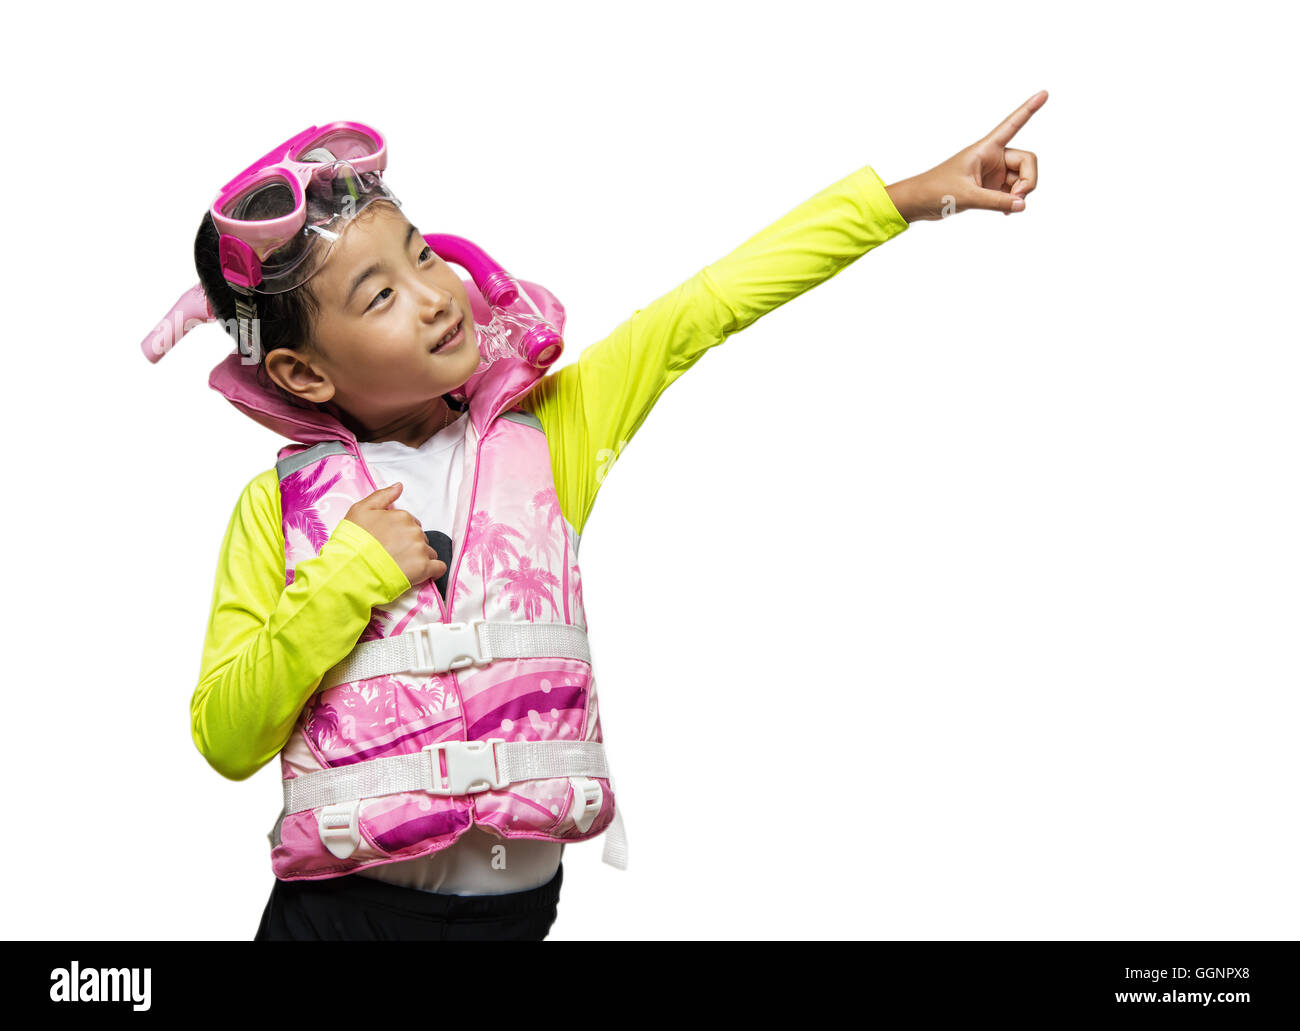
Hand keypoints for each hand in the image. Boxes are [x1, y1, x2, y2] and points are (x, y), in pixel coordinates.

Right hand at [342, 482, 446, 587]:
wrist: (353, 568)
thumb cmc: (354, 541)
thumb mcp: (361, 510)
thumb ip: (382, 495)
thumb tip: (399, 486)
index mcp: (402, 516)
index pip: (410, 523)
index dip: (401, 533)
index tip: (391, 541)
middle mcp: (414, 531)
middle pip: (420, 537)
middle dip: (411, 545)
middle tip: (395, 554)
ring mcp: (420, 549)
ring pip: (429, 552)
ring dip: (420, 558)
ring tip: (403, 566)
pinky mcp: (424, 568)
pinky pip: (439, 568)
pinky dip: (434, 571)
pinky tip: (424, 573)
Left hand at [887, 90, 1046, 221]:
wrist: (917, 203)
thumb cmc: (935, 191)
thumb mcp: (967, 197)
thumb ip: (996, 202)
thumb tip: (1022, 205)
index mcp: (985, 148)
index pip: (1012, 125)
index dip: (1029, 109)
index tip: (1044, 93)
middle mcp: (992, 157)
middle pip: (1027, 161)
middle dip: (1028, 180)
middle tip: (1018, 198)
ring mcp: (992, 173)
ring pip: (1022, 178)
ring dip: (1020, 194)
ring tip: (1009, 208)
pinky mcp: (989, 187)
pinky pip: (1012, 192)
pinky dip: (1013, 202)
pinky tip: (1007, 211)